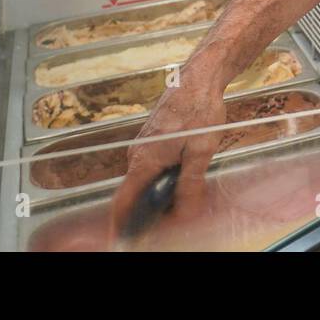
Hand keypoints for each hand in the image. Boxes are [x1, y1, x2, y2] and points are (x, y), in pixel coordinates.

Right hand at [109, 62, 227, 240]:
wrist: (199, 77)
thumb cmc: (199, 108)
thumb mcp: (200, 150)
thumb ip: (190, 183)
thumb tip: (184, 212)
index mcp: (143, 160)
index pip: (122, 201)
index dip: (119, 225)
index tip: (120, 242)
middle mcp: (137, 154)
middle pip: (134, 194)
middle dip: (147, 214)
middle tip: (167, 226)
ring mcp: (143, 146)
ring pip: (145, 181)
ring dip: (157, 196)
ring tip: (180, 206)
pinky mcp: (153, 139)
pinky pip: (151, 168)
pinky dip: (162, 181)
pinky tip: (182, 182)